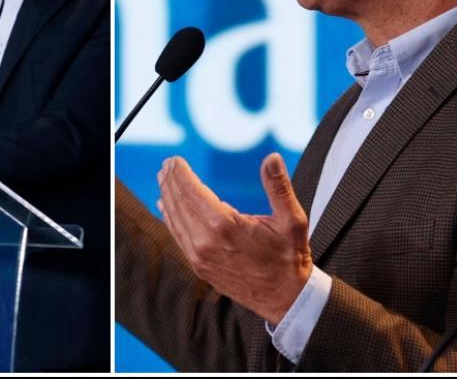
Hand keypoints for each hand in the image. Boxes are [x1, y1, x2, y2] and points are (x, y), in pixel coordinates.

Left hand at [157, 153, 312, 325]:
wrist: (286, 299)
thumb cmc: (290, 258)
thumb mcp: (292, 220)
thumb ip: (278, 187)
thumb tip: (272, 157)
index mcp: (224, 225)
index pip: (192, 192)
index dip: (180, 174)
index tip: (173, 160)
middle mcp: (206, 241)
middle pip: (179, 203)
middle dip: (171, 181)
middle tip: (166, 164)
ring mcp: (199, 256)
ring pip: (175, 220)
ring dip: (168, 196)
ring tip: (164, 179)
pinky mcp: (199, 267)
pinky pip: (178, 236)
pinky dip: (169, 218)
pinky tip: (165, 206)